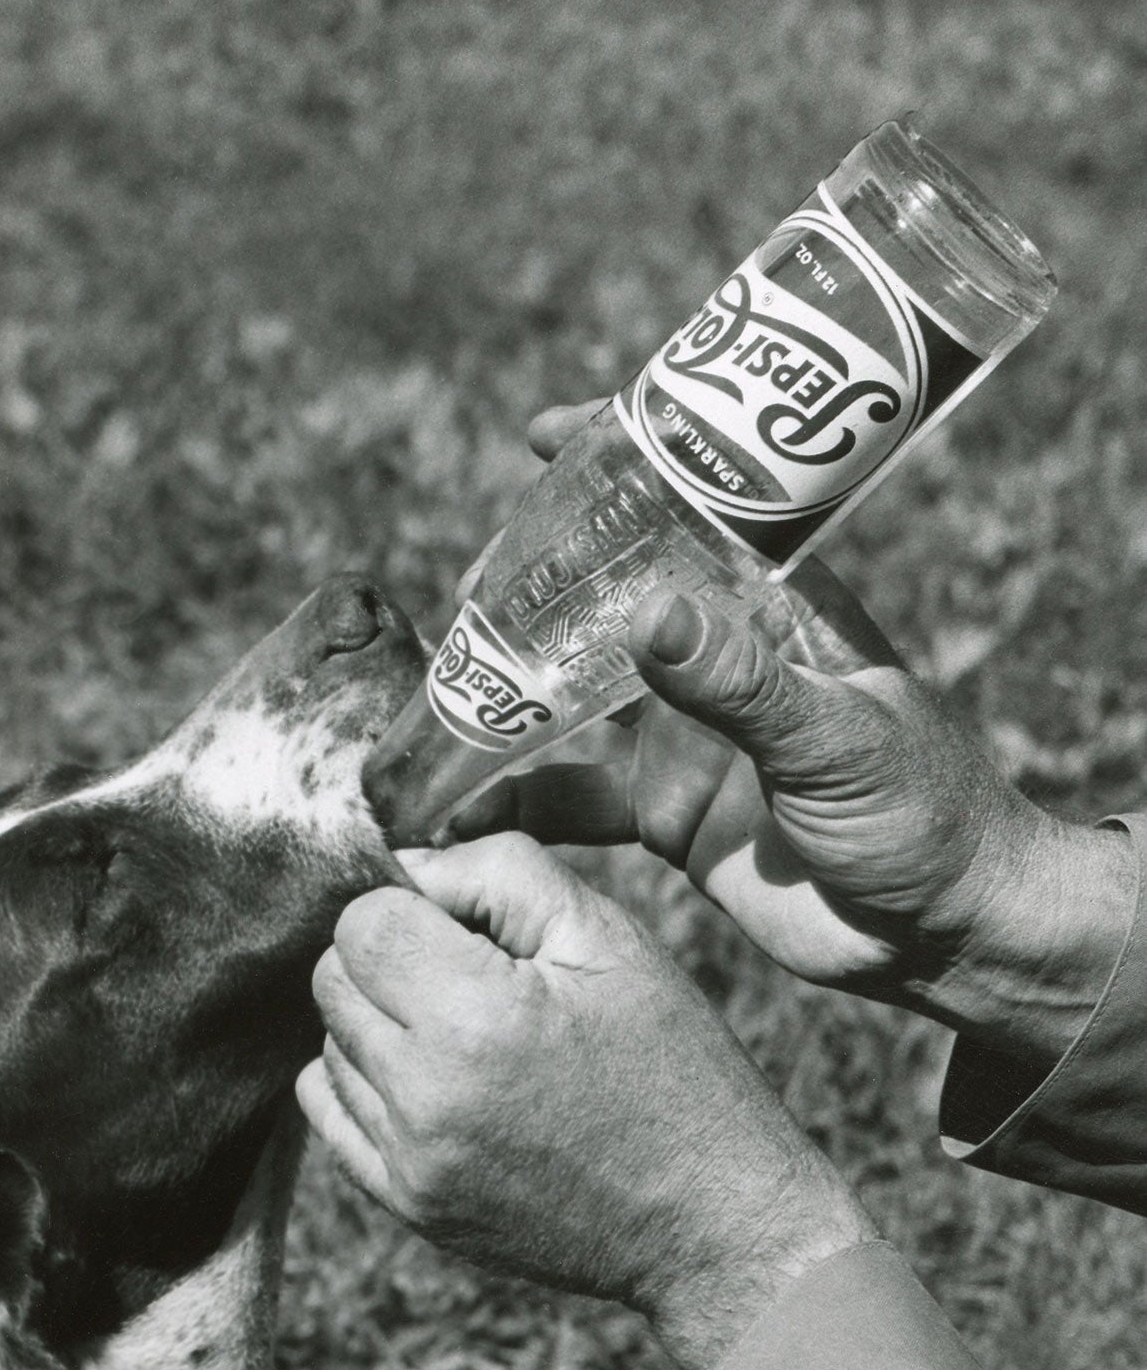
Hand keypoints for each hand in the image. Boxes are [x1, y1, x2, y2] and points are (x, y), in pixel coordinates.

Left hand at [296, 833, 871, 1369]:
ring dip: (380, 1022)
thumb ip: (497, 872)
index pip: (362, 923)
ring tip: (471, 1035)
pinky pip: (330, 1115)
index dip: (412, 906)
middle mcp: (426, 1095)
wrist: (709, 1220)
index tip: (469, 927)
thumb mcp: (610, 938)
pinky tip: (435, 1079)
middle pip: (333, 980)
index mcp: (476, 1016)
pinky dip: (365, 1082)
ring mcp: (410, 1160)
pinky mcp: (408, 1205)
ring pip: (330, 1045)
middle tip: (470, 974)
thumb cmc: (673, 1064)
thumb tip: (403, 863)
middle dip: (388, 958)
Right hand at [453, 402, 1134, 1075]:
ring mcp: (683, 735)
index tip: (545, 436)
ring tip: (433, 693)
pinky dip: (510, 801)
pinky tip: (451, 807)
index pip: (689, 511)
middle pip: (605, 599)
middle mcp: (716, 661)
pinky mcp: (662, 813)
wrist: (935, 933)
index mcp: (772, 613)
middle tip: (467, 596)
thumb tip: (649, 614)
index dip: (618, 465)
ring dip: (505, 695)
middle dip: (530, 588)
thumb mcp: (836, 742)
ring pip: (570, 696)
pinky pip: (569, 798)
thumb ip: (742, 687)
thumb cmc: (922, 814)